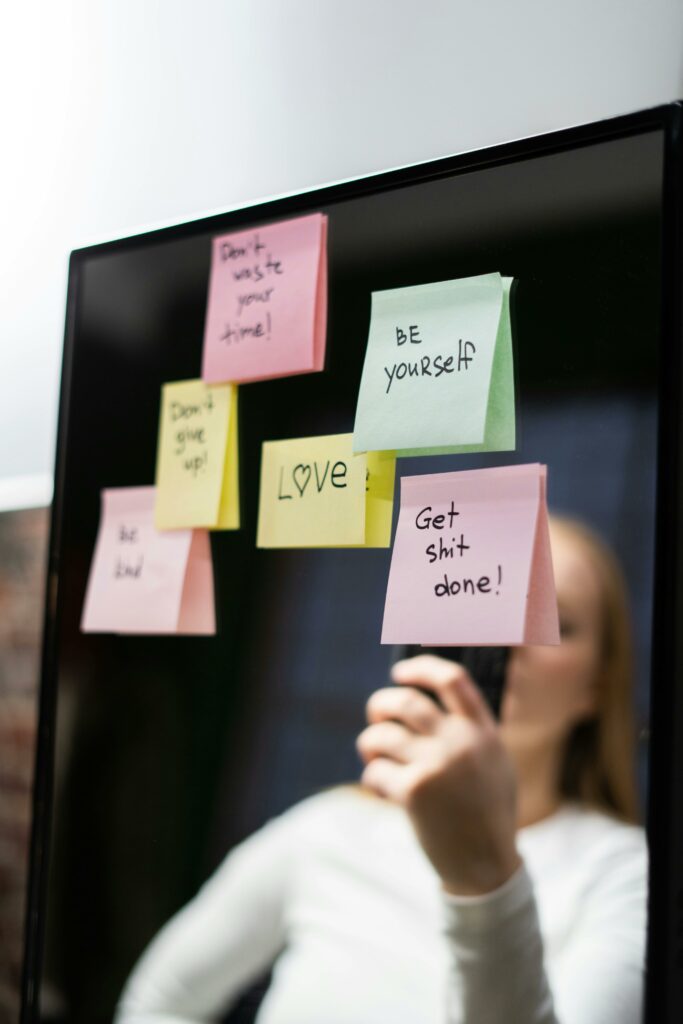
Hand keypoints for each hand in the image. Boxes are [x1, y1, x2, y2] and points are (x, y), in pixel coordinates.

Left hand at [356, 655, 520, 895]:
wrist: (485, 866)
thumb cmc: (485, 813)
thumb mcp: (494, 762)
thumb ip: (469, 731)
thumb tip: (425, 698)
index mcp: (482, 731)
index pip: (452, 680)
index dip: (421, 669)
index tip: (400, 672)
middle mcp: (460, 742)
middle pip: (405, 701)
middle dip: (380, 704)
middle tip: (375, 717)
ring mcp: (436, 765)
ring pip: (381, 735)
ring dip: (369, 744)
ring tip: (373, 758)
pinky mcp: (414, 790)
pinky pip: (375, 772)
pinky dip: (373, 779)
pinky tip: (384, 791)